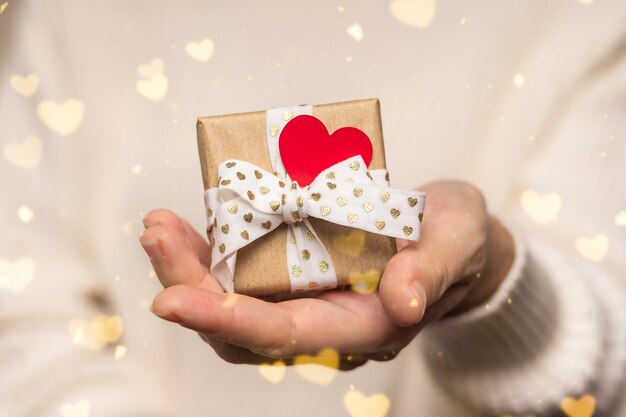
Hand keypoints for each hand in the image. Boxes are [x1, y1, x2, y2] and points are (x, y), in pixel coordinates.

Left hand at [139, 180, 513, 368]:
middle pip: (242, 327)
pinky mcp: (297, 276)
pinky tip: (188, 224)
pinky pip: (243, 276)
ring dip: (188, 270)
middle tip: (156, 235)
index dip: (227, 321)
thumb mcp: (455, 243)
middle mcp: (326, 324)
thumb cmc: (455, 239)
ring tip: (158, 227)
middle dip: (191, 288)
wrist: (450, 236)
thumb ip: (431, 272)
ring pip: (233, 305)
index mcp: (365, 326)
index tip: (172, 300)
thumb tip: (402, 304)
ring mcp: (308, 301)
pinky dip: (209, 253)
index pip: (286, 334)